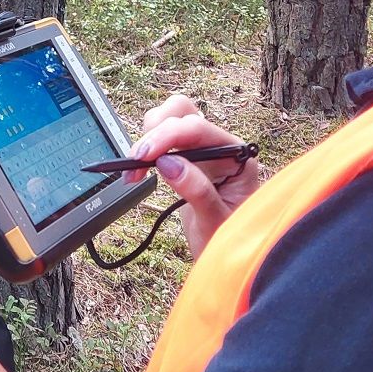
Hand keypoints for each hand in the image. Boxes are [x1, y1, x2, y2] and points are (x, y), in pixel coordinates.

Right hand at [131, 94, 263, 259]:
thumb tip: (168, 163)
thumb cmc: (232, 241)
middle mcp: (220, 146)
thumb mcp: (216, 221)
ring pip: (170, 118)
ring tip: (136, 168)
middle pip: (183, 114)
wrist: (230, 257)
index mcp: (237, 157)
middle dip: (155, 133)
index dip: (168, 137)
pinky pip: (163, 137)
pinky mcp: (187, 158)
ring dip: (149, 136)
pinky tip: (140, 168)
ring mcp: (203, 150)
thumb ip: (197, 191)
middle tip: (136, 162)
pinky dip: (147, 146)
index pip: (199, 130)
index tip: (144, 156)